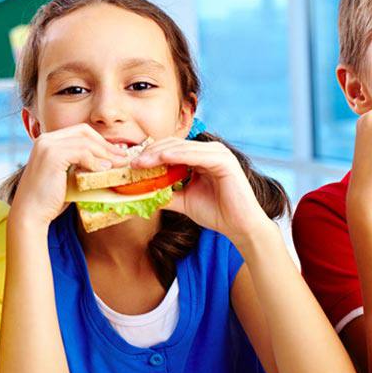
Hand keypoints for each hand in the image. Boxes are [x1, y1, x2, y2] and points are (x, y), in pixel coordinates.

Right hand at [8, 124, 127, 232]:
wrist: (30, 215)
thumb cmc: (49, 200)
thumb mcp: (67, 176)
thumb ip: (81, 165)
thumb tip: (107, 162)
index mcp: (48, 141)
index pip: (79, 132)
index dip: (100, 141)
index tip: (116, 152)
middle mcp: (46, 139)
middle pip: (84, 132)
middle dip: (106, 144)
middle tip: (122, 156)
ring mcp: (47, 146)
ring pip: (85, 142)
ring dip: (105, 153)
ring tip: (119, 164)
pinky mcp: (52, 156)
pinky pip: (82, 153)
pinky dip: (96, 161)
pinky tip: (105, 170)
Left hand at [132, 138, 270, 245]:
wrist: (240, 227)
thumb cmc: (217, 213)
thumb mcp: (184, 201)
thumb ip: (165, 193)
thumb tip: (141, 194)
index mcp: (201, 157)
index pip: (171, 149)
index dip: (150, 154)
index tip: (131, 165)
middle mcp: (209, 151)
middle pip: (173, 145)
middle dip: (151, 153)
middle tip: (132, 163)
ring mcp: (218, 153)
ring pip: (182, 148)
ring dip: (159, 154)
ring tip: (141, 162)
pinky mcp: (224, 160)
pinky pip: (196, 155)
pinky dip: (178, 156)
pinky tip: (162, 159)